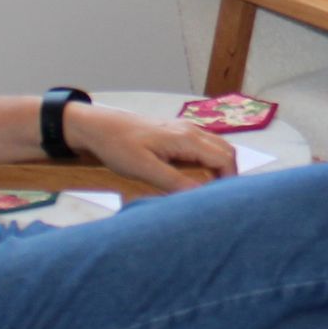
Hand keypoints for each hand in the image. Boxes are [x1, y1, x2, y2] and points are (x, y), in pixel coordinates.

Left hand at [65, 102, 236, 189]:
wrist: (98, 126)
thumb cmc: (118, 145)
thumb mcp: (143, 168)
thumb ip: (173, 181)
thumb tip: (200, 197)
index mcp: (186, 138)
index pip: (224, 159)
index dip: (229, 181)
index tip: (220, 202)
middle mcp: (190, 130)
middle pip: (226, 152)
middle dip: (227, 175)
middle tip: (215, 199)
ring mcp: (184, 129)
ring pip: (215, 148)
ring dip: (218, 168)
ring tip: (207, 191)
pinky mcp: (176, 133)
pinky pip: (203, 146)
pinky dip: (207, 161)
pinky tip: (194, 177)